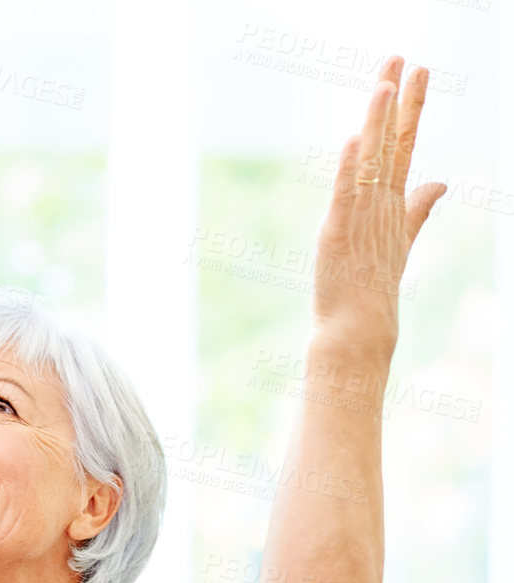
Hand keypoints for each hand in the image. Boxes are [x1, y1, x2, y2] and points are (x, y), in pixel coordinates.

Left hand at [311, 56, 446, 355]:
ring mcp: (363, 215)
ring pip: (372, 159)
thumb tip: (441, 182)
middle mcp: (382, 202)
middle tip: (404, 58)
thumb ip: (419, 207)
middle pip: (393, 141)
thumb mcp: (401, 237)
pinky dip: (351, 167)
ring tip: (384, 84)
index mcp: (393, 200)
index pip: (404, 142)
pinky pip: (347, 193)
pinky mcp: (340, 230)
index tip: (417, 71)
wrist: (361, 325)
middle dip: (399, 99)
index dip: (410, 106)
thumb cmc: (375, 284)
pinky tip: (355, 139)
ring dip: (377, 122)